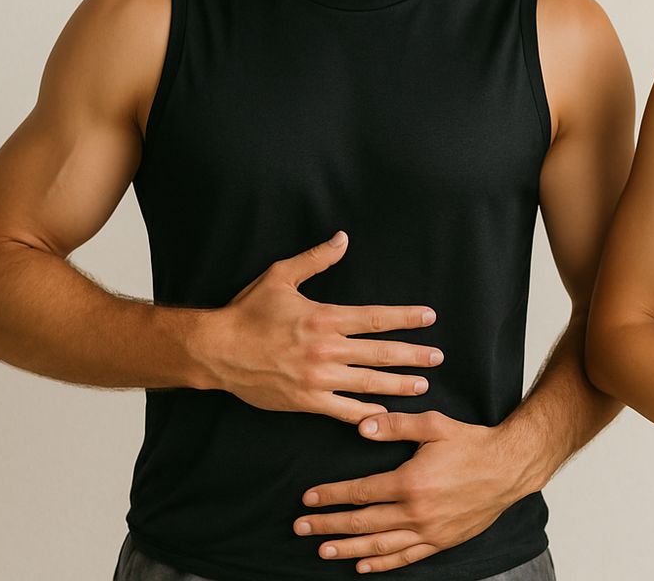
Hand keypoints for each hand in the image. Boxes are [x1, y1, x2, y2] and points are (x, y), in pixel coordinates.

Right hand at [192, 232, 442, 423]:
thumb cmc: (248, 312)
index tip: (429, 318)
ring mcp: (317, 379)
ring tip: (423, 386)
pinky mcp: (305, 402)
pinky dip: (366, 413)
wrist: (216, 350)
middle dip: (414, 356)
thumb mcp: (280, 276)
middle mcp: (326, 350)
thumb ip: (316, 259)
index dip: (407, 319)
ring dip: (399, 385)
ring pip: (369, 384)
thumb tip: (343, 238)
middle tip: (437, 357)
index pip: (377, 319)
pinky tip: (385, 414)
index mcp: (325, 318)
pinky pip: (343, 411)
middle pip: (381, 354)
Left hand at [294, 411, 533, 572]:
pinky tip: (362, 565)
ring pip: (379, 545)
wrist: (509, 468)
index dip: (331, 496)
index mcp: (410, 482)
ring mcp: (429, 531)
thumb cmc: (473, 444)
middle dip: (328, 525)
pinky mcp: (441, 541)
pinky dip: (382, 564)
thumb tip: (363, 426)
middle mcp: (416, 511)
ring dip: (348, 549)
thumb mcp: (435, 425)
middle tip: (302, 528)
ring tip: (323, 550)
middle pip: (362, 522)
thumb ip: (396, 424)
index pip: (360, 492)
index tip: (309, 499)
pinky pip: (406, 557)